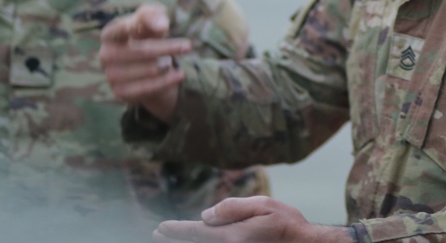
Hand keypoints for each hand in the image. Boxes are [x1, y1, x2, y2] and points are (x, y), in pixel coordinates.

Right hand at [99, 3, 190, 123]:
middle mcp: (106, 55)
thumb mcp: (151, 20)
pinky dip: (167, 80)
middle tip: (188, 46)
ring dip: (166, 64)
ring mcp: (111, 75)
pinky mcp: (121, 92)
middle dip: (168, 48)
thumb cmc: (147, 35)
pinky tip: (180, 75)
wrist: (146, 67)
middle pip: (142, 50)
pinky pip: (148, 87)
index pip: (121, 28)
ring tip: (170, 61)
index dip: (137, 26)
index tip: (163, 27)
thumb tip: (161, 25)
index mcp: (109, 34)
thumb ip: (153, 15)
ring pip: (149, 69)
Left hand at [153, 196, 353, 242]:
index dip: (176, 230)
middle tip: (158, 234)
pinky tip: (201, 240)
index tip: (161, 227)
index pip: (197, 232)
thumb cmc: (287, 224)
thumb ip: (233, 208)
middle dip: (176, 239)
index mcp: (232, 235)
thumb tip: (206, 214)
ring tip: (171, 239)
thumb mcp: (263, 205)